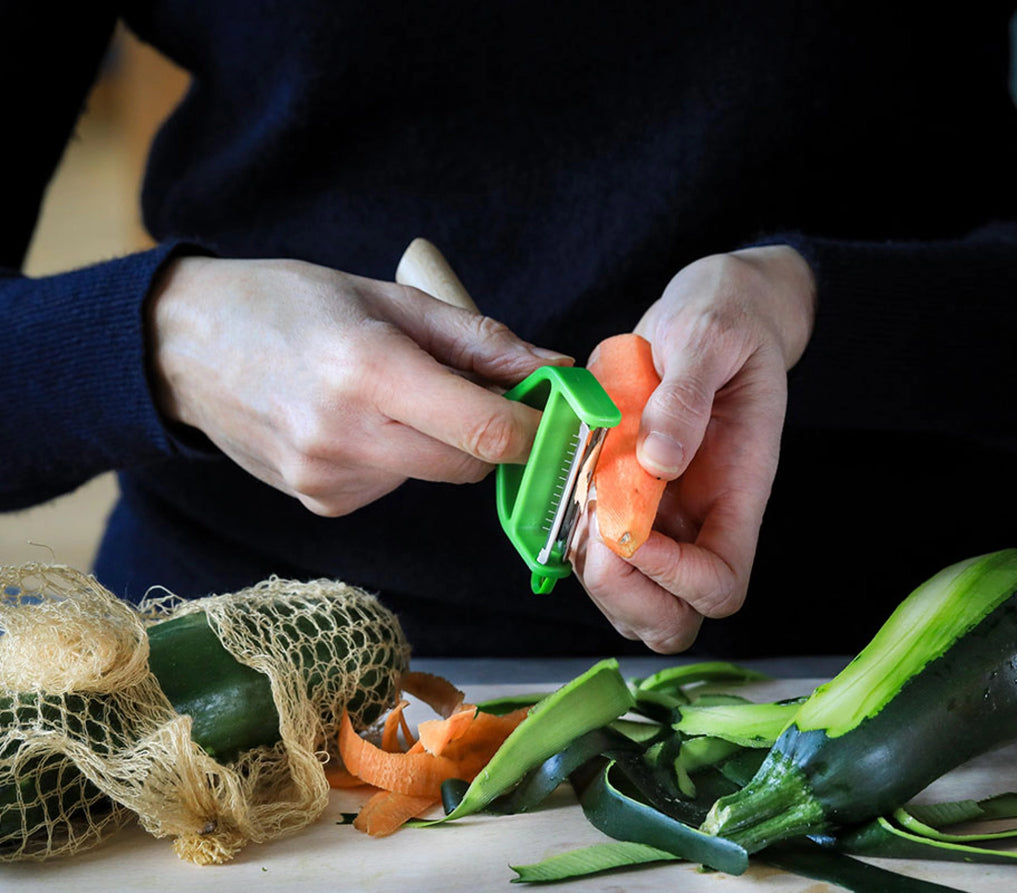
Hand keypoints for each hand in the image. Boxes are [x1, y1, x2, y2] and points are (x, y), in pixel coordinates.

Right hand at [148, 255, 569, 514]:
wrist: (185, 347)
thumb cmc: (288, 305)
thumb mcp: (388, 298)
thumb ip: (478, 339)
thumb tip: (552, 369)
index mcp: (368, 369)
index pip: (486, 430)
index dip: (536, 427)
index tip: (554, 411)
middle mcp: (346, 435)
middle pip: (471, 464)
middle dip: (491, 433)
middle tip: (472, 387)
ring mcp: (328, 479)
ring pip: (434, 474)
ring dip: (438, 440)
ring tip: (387, 391)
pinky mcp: (321, 503)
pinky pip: (395, 485)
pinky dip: (398, 456)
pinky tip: (356, 420)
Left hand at [574, 246, 816, 651]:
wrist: (713, 315)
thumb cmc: (725, 322)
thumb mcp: (709, 337)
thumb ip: (687, 395)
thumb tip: (658, 458)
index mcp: (739, 491)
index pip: (719, 584)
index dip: (672, 576)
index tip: (629, 525)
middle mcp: (703, 520)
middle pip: (675, 617)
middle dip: (625, 593)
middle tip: (593, 526)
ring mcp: (666, 518)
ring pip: (633, 600)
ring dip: (594, 573)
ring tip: (578, 504)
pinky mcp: (630, 504)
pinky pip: (600, 557)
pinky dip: (574, 543)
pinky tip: (569, 490)